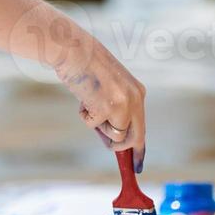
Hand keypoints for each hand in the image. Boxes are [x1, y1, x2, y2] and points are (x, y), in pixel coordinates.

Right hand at [56, 36, 147, 170]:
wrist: (73, 49)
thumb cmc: (84, 66)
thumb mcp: (106, 88)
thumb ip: (113, 110)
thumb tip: (111, 140)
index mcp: (138, 93)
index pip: (141, 127)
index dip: (139, 148)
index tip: (137, 165)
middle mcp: (136, 100)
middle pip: (134, 137)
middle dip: (119, 146)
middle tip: (108, 146)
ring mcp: (123, 105)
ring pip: (114, 135)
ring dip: (98, 126)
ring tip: (87, 104)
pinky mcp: (108, 108)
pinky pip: (94, 126)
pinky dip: (84, 116)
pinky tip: (81, 97)